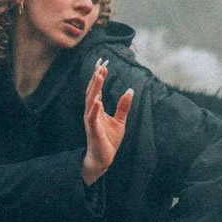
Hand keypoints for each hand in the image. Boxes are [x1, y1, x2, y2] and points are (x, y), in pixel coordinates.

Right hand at [82, 58, 133, 185]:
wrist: (103, 159)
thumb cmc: (108, 141)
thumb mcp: (120, 121)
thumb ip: (123, 106)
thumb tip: (130, 90)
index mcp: (97, 109)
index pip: (97, 89)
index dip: (99, 76)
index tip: (103, 63)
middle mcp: (91, 112)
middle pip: (92, 90)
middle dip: (96, 77)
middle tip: (100, 63)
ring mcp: (91, 120)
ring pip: (90, 100)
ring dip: (94, 87)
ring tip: (98, 75)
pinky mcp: (93, 130)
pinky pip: (92, 117)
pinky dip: (94, 108)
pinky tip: (97, 99)